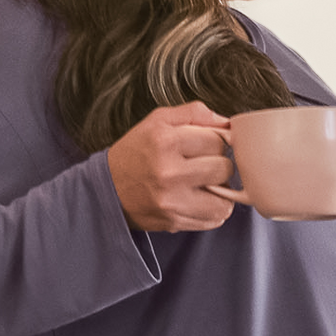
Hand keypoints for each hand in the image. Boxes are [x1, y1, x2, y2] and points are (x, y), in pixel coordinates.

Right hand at [107, 101, 236, 232]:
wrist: (108, 189)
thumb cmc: (136, 153)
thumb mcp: (157, 121)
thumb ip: (193, 114)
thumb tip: (227, 122)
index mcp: (165, 141)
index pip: (217, 141)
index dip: (215, 143)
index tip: (205, 147)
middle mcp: (169, 172)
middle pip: (224, 169)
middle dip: (220, 166)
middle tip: (205, 166)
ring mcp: (172, 201)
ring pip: (225, 200)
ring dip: (221, 192)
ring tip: (205, 185)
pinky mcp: (175, 221)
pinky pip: (214, 219)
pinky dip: (213, 210)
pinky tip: (198, 200)